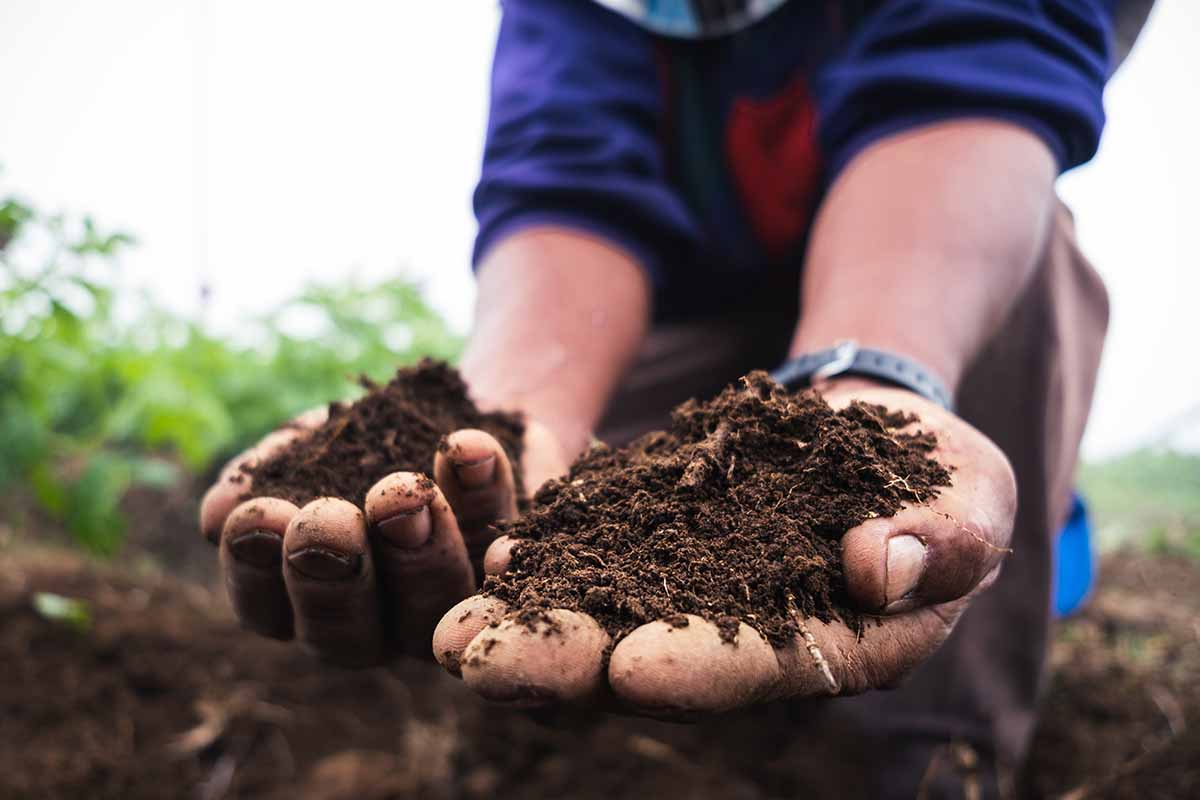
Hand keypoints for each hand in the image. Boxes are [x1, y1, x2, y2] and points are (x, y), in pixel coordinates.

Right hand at [198, 409, 568, 666]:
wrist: (468, 420)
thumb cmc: (370, 442)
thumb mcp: (313, 441)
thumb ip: (271, 472)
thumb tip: (218, 515)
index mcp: (308, 602)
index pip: (269, 608)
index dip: (256, 570)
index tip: (258, 513)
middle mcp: (380, 627)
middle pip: (348, 635)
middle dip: (333, 575)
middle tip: (326, 518)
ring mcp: (454, 614)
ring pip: (432, 607)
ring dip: (417, 549)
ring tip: (402, 489)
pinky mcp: (524, 582)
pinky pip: (512, 560)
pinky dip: (492, 502)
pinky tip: (472, 451)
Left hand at [432, 383, 1015, 712]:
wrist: (875, 429)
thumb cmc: (940, 472)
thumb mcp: (970, 491)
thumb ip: (946, 536)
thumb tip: (881, 568)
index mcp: (837, 648)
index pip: (765, 671)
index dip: (703, 672)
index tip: (635, 669)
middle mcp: (749, 639)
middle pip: (654, 663)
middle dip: (572, 666)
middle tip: (487, 667)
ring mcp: (692, 594)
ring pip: (601, 620)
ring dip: (524, 627)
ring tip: (448, 632)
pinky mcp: (652, 543)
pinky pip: (589, 556)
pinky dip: (535, 562)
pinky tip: (474, 561)